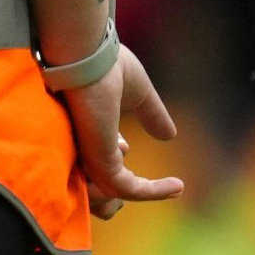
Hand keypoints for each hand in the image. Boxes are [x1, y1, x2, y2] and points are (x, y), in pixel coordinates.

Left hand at [64, 44, 180, 218]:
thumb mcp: (138, 94)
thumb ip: (152, 114)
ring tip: (167, 187)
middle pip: (92, 192)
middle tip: (147, 187)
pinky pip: (126, 190)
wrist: (89, 56)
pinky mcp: (100, 160)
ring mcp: (86, 158)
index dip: (111, 160)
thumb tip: (169, 135)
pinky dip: (153, 192)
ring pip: (105, 199)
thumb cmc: (106, 66)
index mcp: (81, 136)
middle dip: (113, 197)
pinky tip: (177, 185)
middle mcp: (78, 152)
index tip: (129, 145)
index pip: (90, 165)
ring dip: (139, 196)